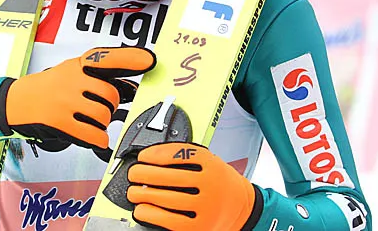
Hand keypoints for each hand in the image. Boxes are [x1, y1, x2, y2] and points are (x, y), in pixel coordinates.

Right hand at [0, 47, 155, 149]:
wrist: (15, 102)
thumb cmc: (47, 88)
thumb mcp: (68, 73)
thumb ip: (95, 78)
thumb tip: (130, 89)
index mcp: (76, 66)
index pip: (107, 58)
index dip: (131, 58)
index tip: (150, 60)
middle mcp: (71, 80)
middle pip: (111, 95)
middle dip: (111, 106)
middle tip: (101, 109)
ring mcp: (65, 101)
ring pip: (104, 115)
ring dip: (102, 123)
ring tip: (90, 121)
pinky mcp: (60, 122)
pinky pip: (93, 134)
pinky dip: (99, 139)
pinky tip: (94, 137)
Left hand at [127, 142, 261, 230]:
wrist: (244, 207)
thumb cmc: (221, 182)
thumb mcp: (210, 161)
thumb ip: (187, 157)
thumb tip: (152, 157)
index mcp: (211, 165)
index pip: (177, 154)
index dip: (154, 154)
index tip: (143, 157)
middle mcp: (210, 185)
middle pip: (167, 177)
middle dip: (142, 174)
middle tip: (134, 174)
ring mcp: (206, 208)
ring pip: (166, 199)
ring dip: (143, 195)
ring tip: (133, 193)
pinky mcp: (201, 227)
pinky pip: (170, 221)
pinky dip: (151, 214)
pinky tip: (142, 210)